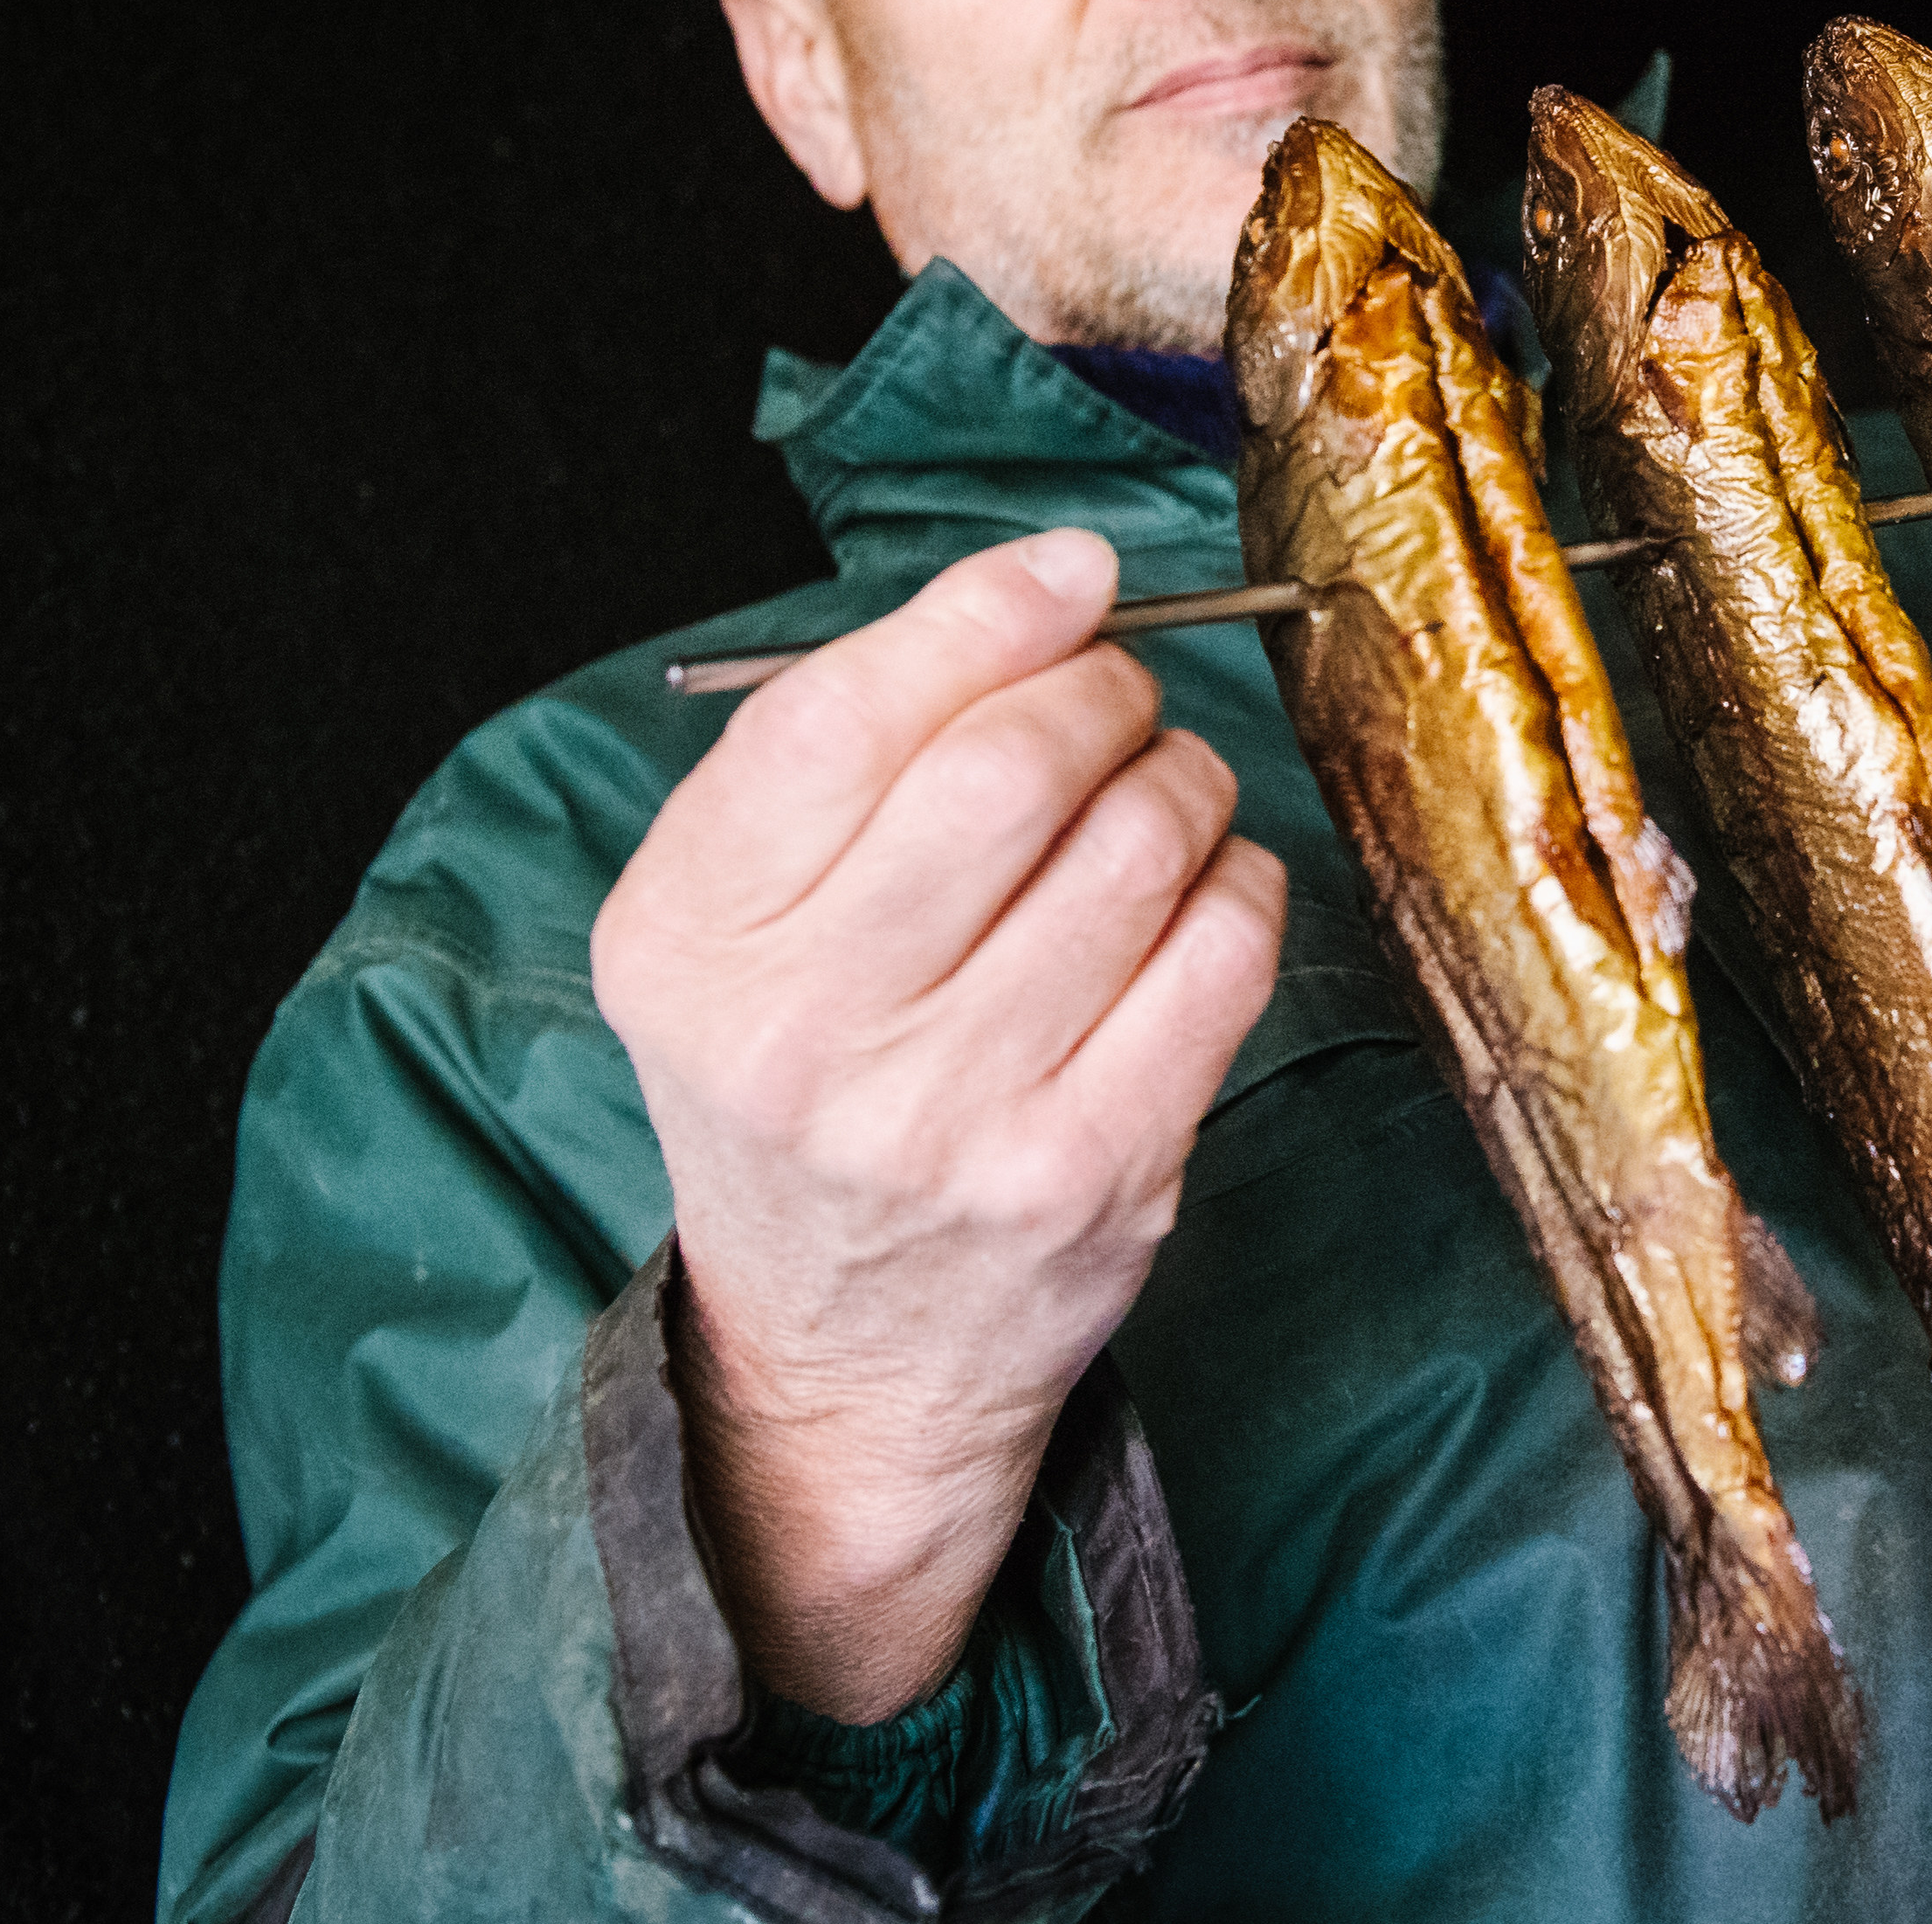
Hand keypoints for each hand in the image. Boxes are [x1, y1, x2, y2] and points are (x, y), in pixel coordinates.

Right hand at [591, 527, 1284, 1719]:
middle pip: (1008, 765)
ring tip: (1155, 795)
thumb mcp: (735, 927)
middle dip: (1098, 688)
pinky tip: (1198, 895)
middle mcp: (806, 1034)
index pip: (842, 718)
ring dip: (1180, 777)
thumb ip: (844, 747)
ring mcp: (955, 1115)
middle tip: (1113, 698)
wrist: (845, 1357)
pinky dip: (1238, 883)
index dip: (983, 613)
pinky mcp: (1094, 1169)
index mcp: (692, 943)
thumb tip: (1050, 584)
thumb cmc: (807, 1087)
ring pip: (1139, 841)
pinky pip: (1225, 950)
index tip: (1066, 575)